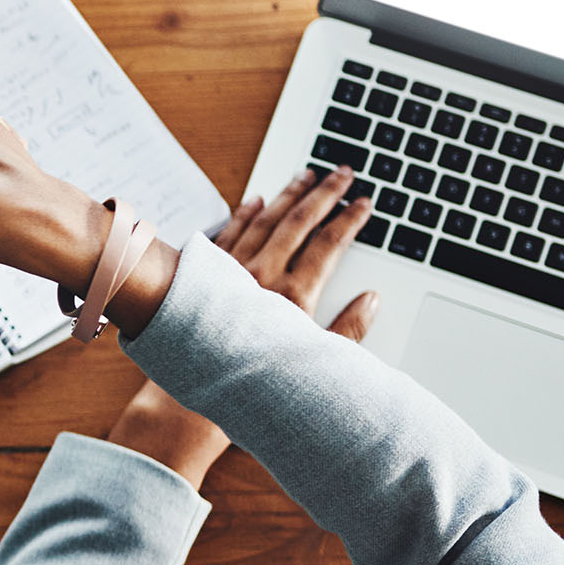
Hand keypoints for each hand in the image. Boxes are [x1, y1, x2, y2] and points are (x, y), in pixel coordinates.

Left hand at [104, 170, 384, 487]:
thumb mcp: (313, 361)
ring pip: (264, 220)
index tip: (365, 201)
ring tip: (305, 175)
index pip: (329, 244)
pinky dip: (243, 214)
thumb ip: (348, 330)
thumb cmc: (254, 382)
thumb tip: (373, 300)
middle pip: (298, 221)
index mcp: (292, 296)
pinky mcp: (207, 274)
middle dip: (324, 193)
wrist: (191, 393)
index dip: (350, 219)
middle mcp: (260, 276)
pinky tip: (254, 200)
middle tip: (343, 171)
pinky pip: (228, 234)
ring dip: (286, 195)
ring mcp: (231, 271)